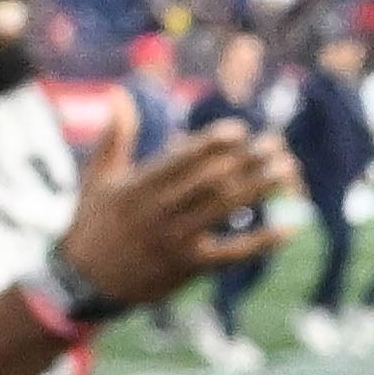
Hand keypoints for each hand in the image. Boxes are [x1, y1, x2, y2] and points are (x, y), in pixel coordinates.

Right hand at [64, 123, 292, 311]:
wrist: (85, 280)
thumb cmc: (95, 221)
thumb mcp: (97, 178)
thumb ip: (114, 136)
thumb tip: (120, 93)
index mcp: (137, 186)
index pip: (180, 159)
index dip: (212, 143)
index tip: (239, 130)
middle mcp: (157, 211)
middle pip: (211, 180)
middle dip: (247, 159)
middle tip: (277, 144)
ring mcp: (174, 240)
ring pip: (225, 209)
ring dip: (260, 187)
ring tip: (289, 169)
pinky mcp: (189, 266)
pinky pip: (231, 253)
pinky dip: (261, 241)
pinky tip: (289, 228)